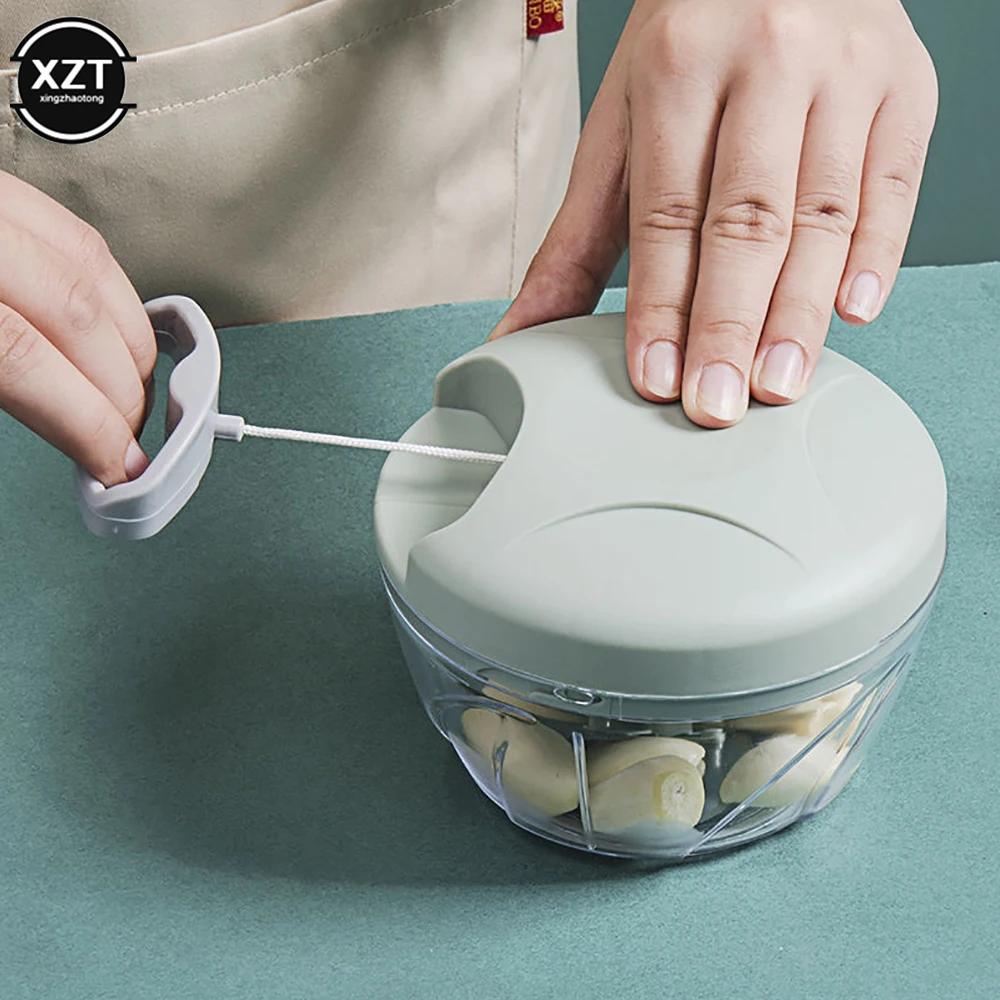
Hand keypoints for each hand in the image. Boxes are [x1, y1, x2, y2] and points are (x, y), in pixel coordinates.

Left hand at [0, 172, 155, 482]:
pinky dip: (111, 291)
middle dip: (123, 388)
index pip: (25, 355)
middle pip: (77, 311)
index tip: (116, 463)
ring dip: (131, 341)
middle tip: (130, 436)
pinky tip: (112, 328)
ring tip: (131, 388)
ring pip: (93, 266)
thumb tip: (80, 439)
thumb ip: (6, 391)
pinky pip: (78, 234)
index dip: (88, 421)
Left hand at [491, 0, 937, 426]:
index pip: (666, 212)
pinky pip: (894, 186)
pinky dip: (878, 256)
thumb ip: (577, 237)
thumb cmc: (687, 49)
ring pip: (824, 212)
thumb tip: (522, 332)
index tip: (657, 378)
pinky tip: (852, 315)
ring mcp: (846, 72)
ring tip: (777, 384)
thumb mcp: (619, 128)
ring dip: (800, 311)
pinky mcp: (906, 89)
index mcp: (679, 67)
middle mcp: (768, 60)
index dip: (661, 304)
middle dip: (727, 323)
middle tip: (716, 406)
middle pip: (747, 218)